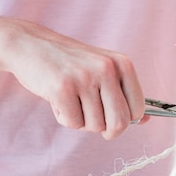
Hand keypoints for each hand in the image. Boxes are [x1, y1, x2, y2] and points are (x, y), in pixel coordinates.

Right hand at [5, 20, 144, 139]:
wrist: (30, 45)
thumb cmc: (71, 63)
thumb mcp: (103, 70)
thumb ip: (124, 94)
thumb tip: (146, 120)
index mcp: (122, 64)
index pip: (138, 110)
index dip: (125, 120)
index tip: (110, 115)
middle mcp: (106, 69)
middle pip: (120, 123)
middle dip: (106, 130)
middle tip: (92, 119)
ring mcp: (84, 78)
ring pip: (95, 126)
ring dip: (82, 121)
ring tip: (72, 101)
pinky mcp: (62, 88)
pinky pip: (73, 123)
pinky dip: (65, 119)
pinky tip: (58, 100)